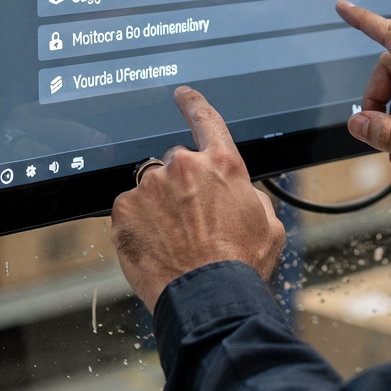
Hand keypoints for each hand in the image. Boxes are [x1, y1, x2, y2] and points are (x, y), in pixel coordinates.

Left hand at [110, 87, 285, 312]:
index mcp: (222, 163)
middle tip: (191, 220)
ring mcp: (150, 187)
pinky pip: (129, 210)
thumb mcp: (266, 223)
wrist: (207, 297)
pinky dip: (138, 225)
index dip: (193, 103)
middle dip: (180, 185)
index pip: (206, 119)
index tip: (182, 94)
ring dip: (158, 206)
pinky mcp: (124, 211)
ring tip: (173, 240)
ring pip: (151, 188)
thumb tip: (238, 194)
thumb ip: (249, 196)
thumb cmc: (241, 264)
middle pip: (176, 162)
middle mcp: (184, 166)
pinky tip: (155, 246)